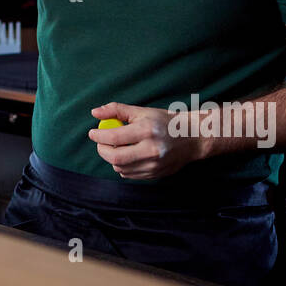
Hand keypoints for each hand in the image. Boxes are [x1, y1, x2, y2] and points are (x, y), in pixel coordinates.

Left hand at [87, 103, 203, 180]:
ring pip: (121, 168)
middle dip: (102, 150)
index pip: (114, 137)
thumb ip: (117, 110)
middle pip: (115, 157)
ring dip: (112, 159)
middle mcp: (151, 150)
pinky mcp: (156, 175)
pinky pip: (130, 175)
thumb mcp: (143, 112)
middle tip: (100, 143)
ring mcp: (154, 165)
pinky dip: (123, 166)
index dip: (98, 136)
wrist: (192, 138)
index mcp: (147, 130)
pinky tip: (127, 156)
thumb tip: (95, 112)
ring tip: (116, 148)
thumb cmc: (165, 122)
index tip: (92, 133)